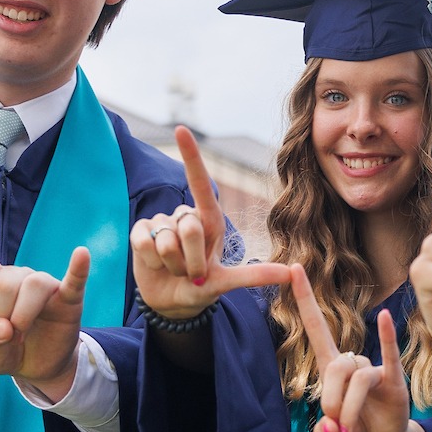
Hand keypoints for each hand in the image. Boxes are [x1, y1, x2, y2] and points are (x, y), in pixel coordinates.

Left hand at [0, 181, 90, 395]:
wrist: (34, 367)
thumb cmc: (1, 350)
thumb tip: (4, 329)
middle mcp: (17, 275)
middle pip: (4, 281)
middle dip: (2, 314)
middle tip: (7, 334)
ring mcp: (44, 285)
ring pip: (32, 286)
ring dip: (24, 316)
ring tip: (24, 332)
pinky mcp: (69, 297)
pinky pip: (74, 280)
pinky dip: (78, 268)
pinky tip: (81, 254)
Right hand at [131, 126, 290, 319]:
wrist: (172, 303)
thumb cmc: (202, 287)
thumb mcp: (227, 283)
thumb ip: (255, 276)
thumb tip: (292, 273)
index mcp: (209, 219)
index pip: (200, 183)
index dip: (191, 156)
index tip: (181, 129)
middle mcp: (185, 216)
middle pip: (189, 226)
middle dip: (192, 260)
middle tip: (192, 273)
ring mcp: (160, 223)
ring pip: (166, 239)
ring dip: (172, 264)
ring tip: (175, 270)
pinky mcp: (139, 233)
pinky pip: (144, 243)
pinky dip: (152, 261)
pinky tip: (155, 265)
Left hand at [295, 277, 424, 431]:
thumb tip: (331, 429)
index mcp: (332, 368)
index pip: (316, 327)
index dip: (305, 299)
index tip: (294, 269)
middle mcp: (352, 364)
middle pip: (336, 365)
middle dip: (332, 397)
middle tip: (334, 426)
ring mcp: (375, 370)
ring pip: (359, 378)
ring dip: (350, 407)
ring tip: (349, 431)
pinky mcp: (394, 381)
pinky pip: (389, 355)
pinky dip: (386, 336)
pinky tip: (386, 317)